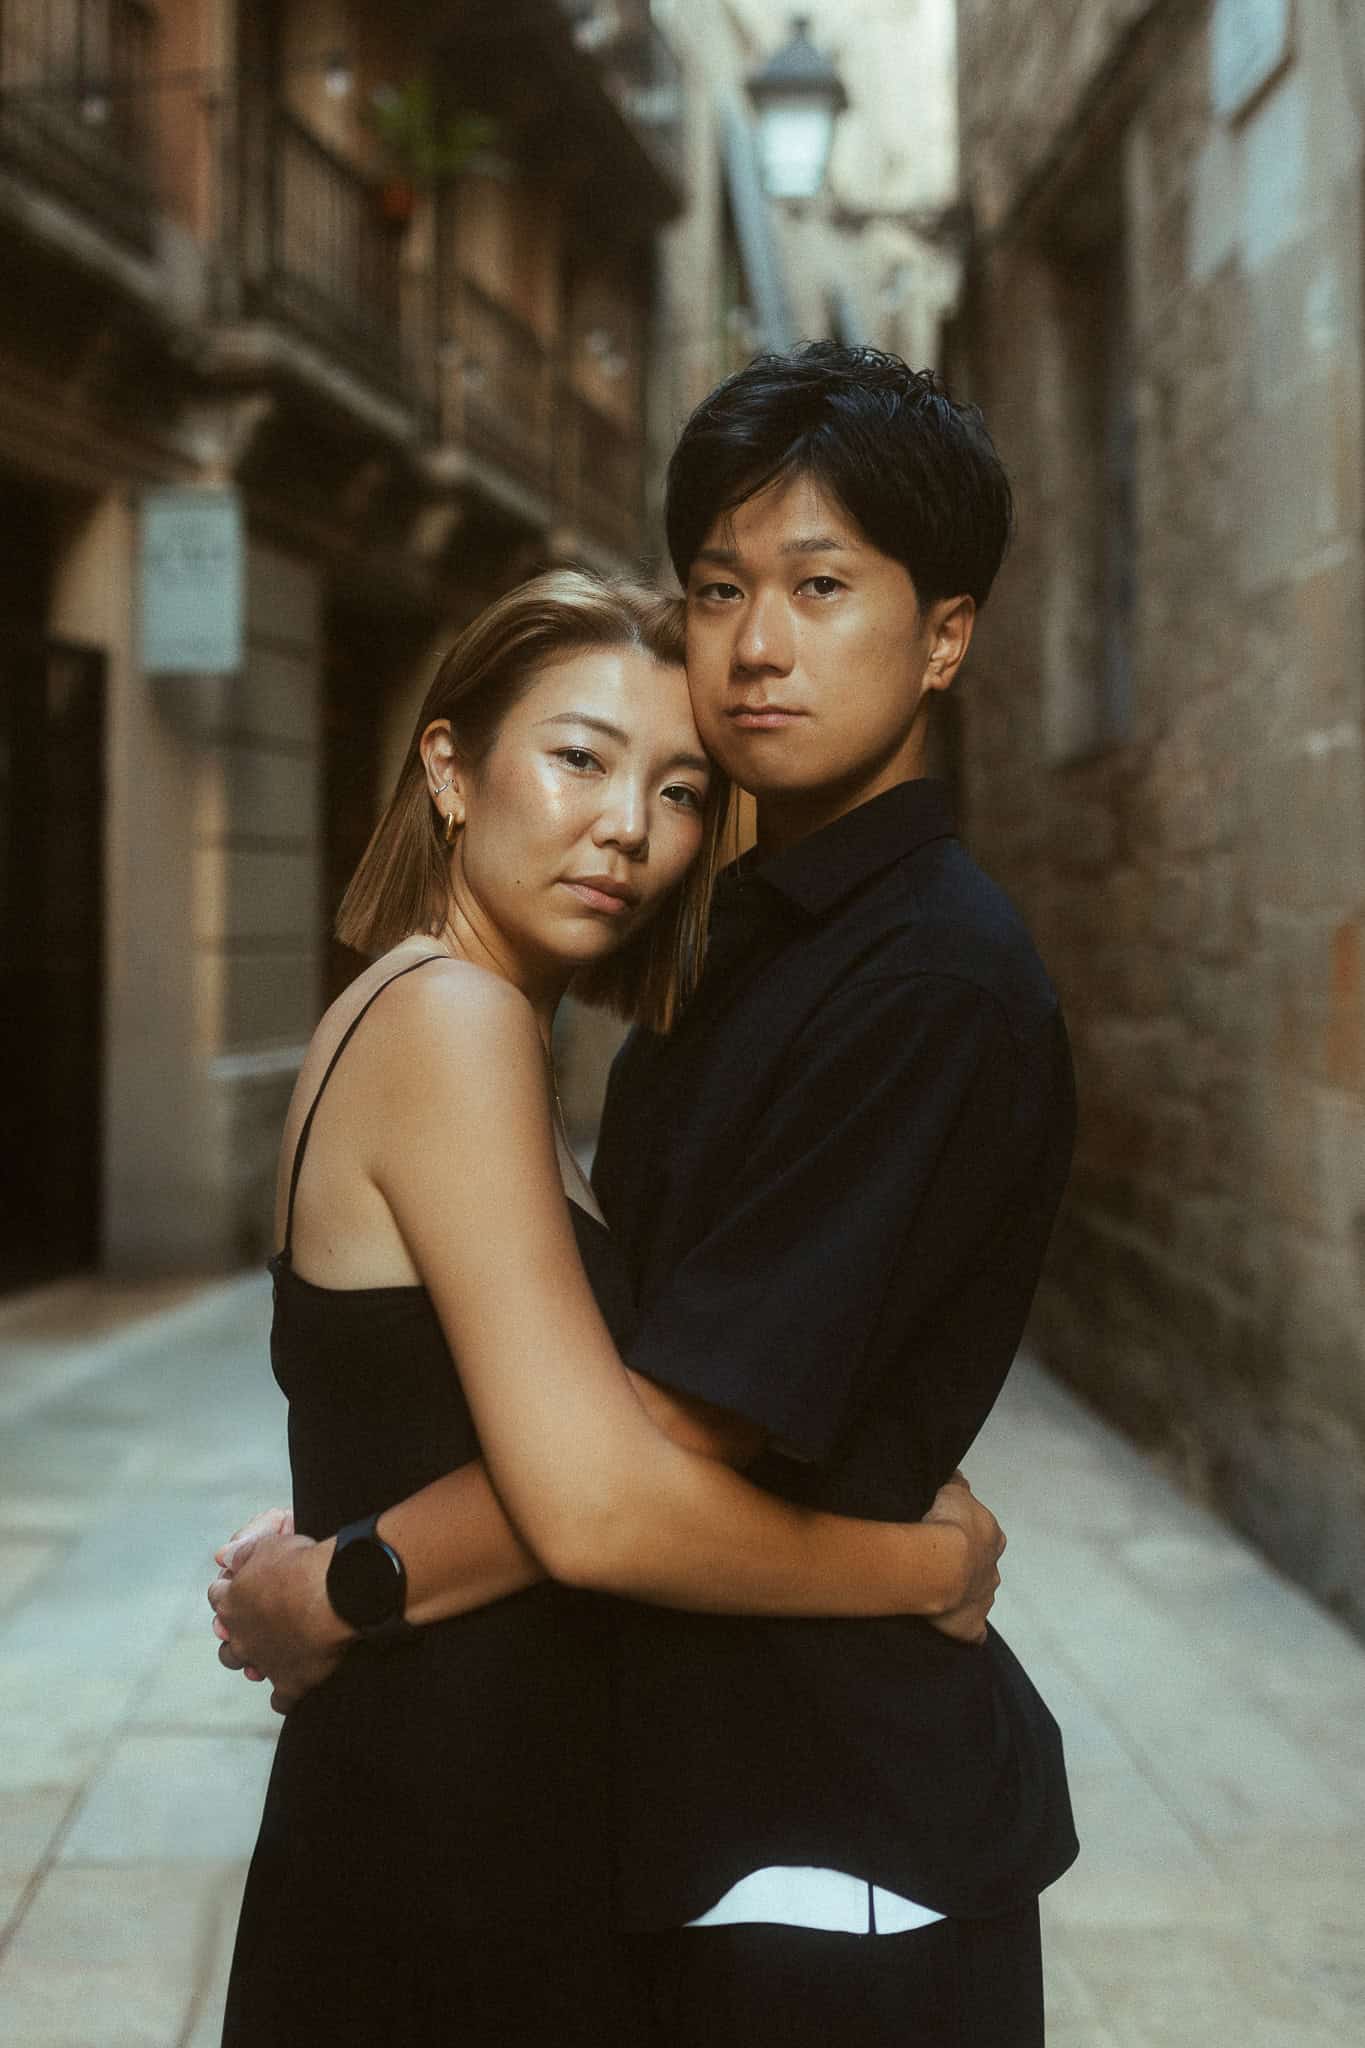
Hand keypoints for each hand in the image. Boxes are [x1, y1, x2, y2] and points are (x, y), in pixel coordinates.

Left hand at [208, 1529, 348, 1713]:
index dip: (229, 1590)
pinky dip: (286, 1693)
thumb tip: (223, 1556)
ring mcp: (264, 1662)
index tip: (242, 1586)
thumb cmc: (302, 1566)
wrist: (334, 1595)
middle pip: (227, 1641)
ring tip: (270, 1653)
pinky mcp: (289, 1683)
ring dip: (255, 1662)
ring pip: (248, 1668)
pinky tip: (294, 1682)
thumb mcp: (268, 1545)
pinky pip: (281, 1700)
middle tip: (256, 1624)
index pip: (217, 1597)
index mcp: (232, 1602)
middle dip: (236, 1633)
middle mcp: (241, 1636)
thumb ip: (242, 1552)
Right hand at [921, 1469, 1004, 1643]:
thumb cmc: (947, 1525)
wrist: (940, 1564)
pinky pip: (974, 1632)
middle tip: (943, 1564)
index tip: (953, 1534)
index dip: (971, 1535)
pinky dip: (969, 1631)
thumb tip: (959, 1477)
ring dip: (966, 1595)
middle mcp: (993, 1569)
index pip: (988, 1535)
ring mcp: (984, 1598)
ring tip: (940, 1593)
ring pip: (981, 1597)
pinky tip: (957, 1629)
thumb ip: (958, 1486)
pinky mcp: (971, 1625)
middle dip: (970, 1567)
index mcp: (992, 1537)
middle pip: (986, 1568)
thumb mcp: (953, 1492)